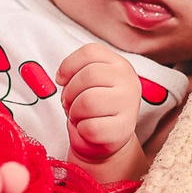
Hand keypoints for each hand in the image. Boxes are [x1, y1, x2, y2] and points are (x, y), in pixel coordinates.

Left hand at [56, 43, 141, 162]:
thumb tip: (62, 77)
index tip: (61, 80)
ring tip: (78, 116)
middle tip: (68, 104)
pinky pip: (91, 127)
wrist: (107, 140)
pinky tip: (87, 129)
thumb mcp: (89, 82)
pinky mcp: (124, 129)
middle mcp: (129, 81)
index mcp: (119, 64)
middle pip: (88, 75)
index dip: (68, 65)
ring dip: (74, 112)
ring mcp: (130, 105)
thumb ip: (78, 71)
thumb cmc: (93, 108)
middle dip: (69, 92)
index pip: (90, 52)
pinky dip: (81, 130)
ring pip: (88, 101)